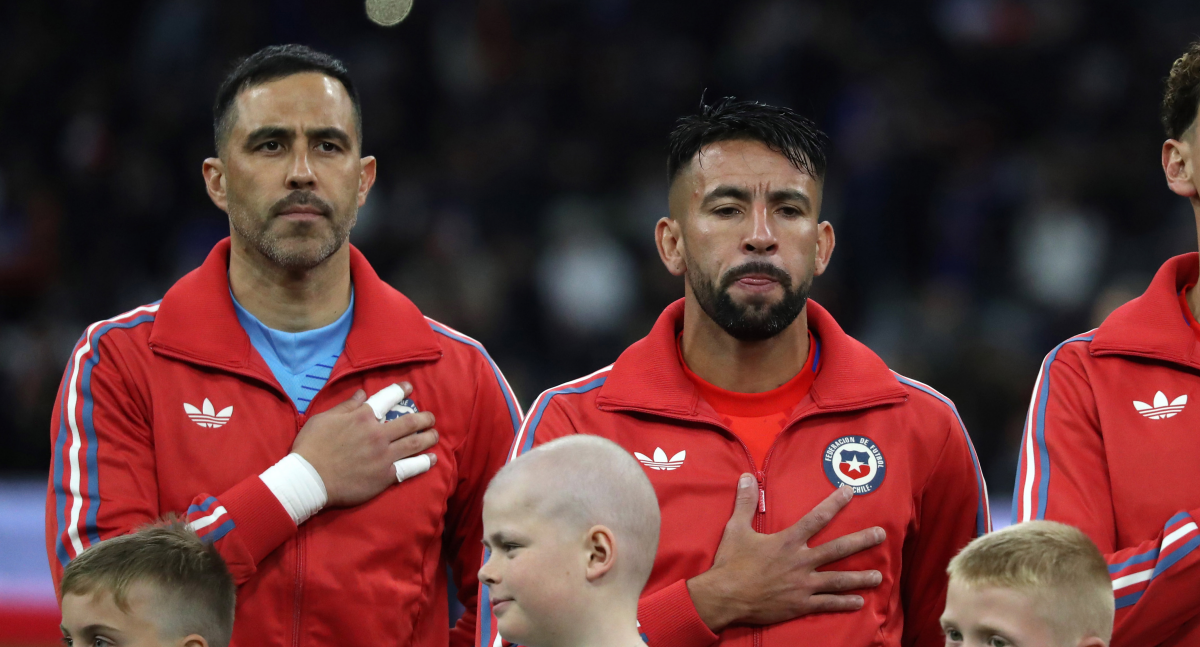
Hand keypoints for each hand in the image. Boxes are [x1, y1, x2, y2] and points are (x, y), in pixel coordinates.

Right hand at [292, 383, 438, 506]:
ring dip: (429, 437)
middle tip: (431, 418)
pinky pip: (411, 468)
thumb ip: (346, 405)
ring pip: (415, 443)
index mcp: (362, 416)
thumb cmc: (311, 447)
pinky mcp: (385, 476)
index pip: (387, 399)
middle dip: (424, 418)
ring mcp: (384, 455)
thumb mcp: (324, 418)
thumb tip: (362, 393)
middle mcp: (378, 433)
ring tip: (435, 435)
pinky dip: (424, 463)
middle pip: (409, 422)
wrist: (308, 479)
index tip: (410, 388)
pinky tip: (433, 459)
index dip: (401, 391)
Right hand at [687, 475, 885, 631]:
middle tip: (881, 535)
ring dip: (860, 577)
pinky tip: (859, 602)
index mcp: (787, 541)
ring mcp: (803, 584)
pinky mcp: (800, 604)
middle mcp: (800, 561)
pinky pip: (827, 603)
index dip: (835, 503)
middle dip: (862, 540)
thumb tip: (747, 476)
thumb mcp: (736, 528)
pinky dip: (844, 603)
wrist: (725, 597)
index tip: (850, 492)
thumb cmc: (730, 563)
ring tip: (879, 576)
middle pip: (838, 549)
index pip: (817, 518)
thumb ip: (745, 502)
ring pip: (838, 579)